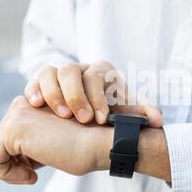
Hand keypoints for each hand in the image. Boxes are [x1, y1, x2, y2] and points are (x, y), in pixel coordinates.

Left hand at [0, 96, 112, 183]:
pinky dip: (7, 174)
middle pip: (2, 140)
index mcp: (35, 103)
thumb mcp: (58, 141)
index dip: (22, 156)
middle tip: (35, 174)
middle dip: (15, 161)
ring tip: (34, 175)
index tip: (38, 169)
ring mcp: (18, 112)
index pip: (13, 134)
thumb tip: (17, 161)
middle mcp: (24, 102)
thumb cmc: (88, 146)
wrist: (103, 143)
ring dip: (11, 169)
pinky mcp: (14, 126)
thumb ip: (38, 142)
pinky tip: (33, 177)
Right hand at [24, 61, 162, 126]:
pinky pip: (34, 80)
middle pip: (70, 71)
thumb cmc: (113, 113)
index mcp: (102, 71)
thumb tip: (158, 121)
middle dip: (75, 95)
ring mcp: (59, 75)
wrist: (95, 115)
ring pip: (49, 72)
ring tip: (60, 114)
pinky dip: (33, 90)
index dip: (98, 97)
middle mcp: (79, 69)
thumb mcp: (127, 113)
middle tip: (81, 119)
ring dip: (52, 93)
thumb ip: (141, 115)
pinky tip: (35, 104)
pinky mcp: (42, 85)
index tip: (101, 119)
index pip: (96, 77)